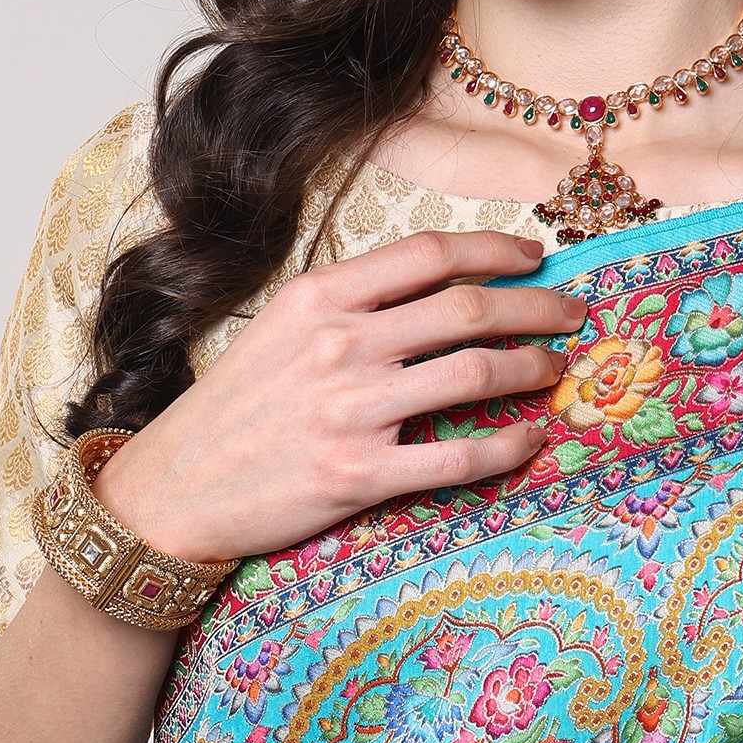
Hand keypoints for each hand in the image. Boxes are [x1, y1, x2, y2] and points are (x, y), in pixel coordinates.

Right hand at [91, 231, 585, 561]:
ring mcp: (352, 410)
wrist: (170, 492)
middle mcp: (341, 344)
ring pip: (476, 374)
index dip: (495, 250)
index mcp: (320, 298)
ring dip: (533, 368)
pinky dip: (510, 447)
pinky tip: (532, 440)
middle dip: (538, 306)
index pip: (430, 254)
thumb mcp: (280, 330)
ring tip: (559, 370)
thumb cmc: (233, 408)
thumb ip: (352, 306)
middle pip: (469, 309)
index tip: (534, 257)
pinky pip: (459, 458)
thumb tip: (437, 293)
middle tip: (573, 313)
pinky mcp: (360, 475)